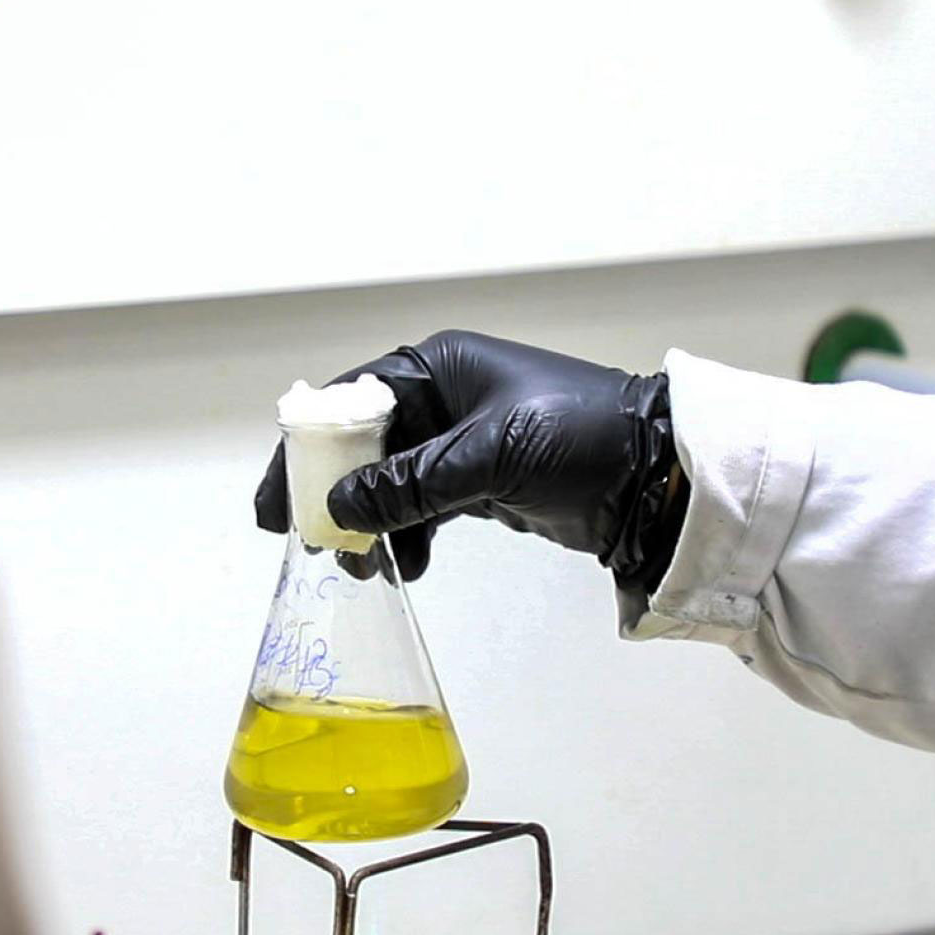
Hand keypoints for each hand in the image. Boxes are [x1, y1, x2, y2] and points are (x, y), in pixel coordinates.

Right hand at [253, 330, 686, 586]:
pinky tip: (403, 566)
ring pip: (389, 483)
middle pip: (362, 445)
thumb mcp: (489, 456)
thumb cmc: (581, 438)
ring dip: (370, 523)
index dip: (307, 447)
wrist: (657, 475)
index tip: (278, 499)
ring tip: (361, 567)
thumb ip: (411, 484)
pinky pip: (422, 508)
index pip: (349, 401)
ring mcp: (460, 442)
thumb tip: (342, 506)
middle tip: (309, 540)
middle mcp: (444, 398)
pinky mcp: (481, 482)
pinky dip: (406, 535)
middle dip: (334, 494)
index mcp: (439, 367)